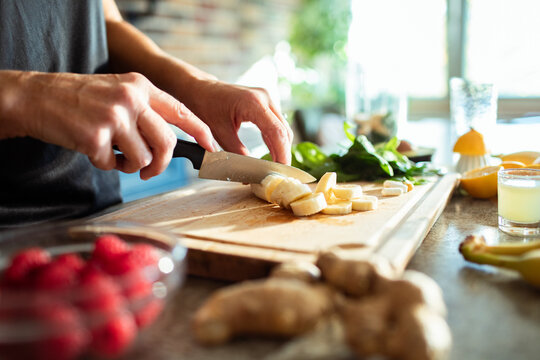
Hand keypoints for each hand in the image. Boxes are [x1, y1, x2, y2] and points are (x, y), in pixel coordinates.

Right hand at [0, 71, 215, 178]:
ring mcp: (114, 117)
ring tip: (113, 154)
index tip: (211, 148)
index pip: (181, 110)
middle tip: (149, 170)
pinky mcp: (96, 136)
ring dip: (129, 165)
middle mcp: (131, 98)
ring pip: (143, 158)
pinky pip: (114, 165)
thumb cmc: (80, 99)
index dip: (200, 132)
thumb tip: (171, 141)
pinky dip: (105, 165)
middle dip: (162, 164)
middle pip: (167, 142)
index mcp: (141, 86)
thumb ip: (145, 110)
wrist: (37, 97)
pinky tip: (92, 150)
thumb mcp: (118, 91)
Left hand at [188, 81, 292, 164]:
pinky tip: (271, 155)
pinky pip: (276, 125)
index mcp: (252, 103)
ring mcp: (266, 100)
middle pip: (284, 131)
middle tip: (278, 174)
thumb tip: (248, 175)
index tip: (281, 172)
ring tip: (275, 167)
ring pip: (282, 129)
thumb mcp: (219, 133)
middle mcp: (264, 98)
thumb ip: (236, 153)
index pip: (276, 132)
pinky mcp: (265, 104)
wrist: (201, 89)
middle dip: (283, 154)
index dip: (282, 154)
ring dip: (280, 148)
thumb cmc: (206, 105)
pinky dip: (275, 141)